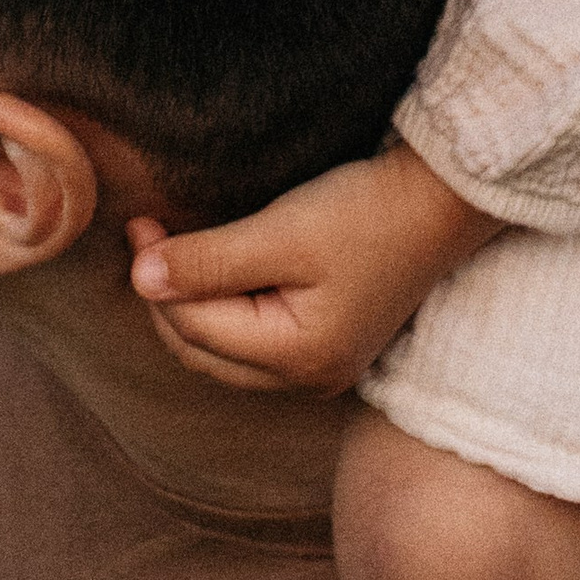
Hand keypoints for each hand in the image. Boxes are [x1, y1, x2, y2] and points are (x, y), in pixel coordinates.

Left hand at [127, 145, 499, 393]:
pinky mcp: (330, 344)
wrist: (441, 201)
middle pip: (204, 350)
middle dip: (167, 299)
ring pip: (226, 351)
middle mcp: (310, 379)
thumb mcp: (281, 232)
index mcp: (298, 358)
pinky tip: (215, 271)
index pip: (195, 328)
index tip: (139, 224)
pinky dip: (224, 309)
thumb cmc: (366, 212)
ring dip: (192, 305)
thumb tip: (140, 278)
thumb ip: (209, 261)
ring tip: (172, 251)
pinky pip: (254, 342)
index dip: (157, 277)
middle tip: (146, 236)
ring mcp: (322, 368)